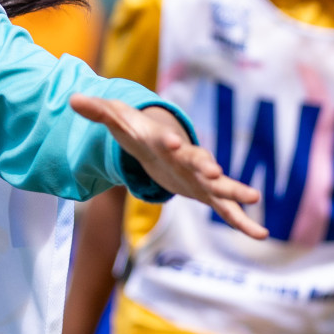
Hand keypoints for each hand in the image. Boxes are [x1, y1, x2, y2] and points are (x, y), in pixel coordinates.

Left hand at [70, 95, 266, 240]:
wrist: (162, 142)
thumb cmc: (138, 131)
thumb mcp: (117, 121)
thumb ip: (98, 112)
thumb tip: (73, 99)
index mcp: (165, 141)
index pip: (166, 140)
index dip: (169, 142)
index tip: (173, 142)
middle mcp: (188, 158)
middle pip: (198, 162)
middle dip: (206, 167)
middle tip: (215, 173)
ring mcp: (200, 176)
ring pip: (220, 186)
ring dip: (235, 193)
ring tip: (253, 199)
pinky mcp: (206, 193)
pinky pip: (227, 210)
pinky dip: (242, 220)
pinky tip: (260, 234)